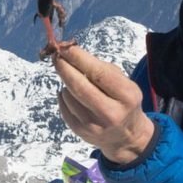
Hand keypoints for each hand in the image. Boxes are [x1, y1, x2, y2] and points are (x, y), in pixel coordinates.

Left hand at [54, 45, 154, 164]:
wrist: (126, 136)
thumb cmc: (123, 100)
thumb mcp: (123, 82)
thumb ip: (101, 68)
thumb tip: (70, 53)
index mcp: (126, 96)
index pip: (98, 74)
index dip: (78, 58)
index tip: (64, 46)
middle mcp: (111, 113)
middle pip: (79, 86)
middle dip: (64, 68)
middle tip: (55, 55)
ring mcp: (94, 125)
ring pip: (68, 96)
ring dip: (66, 82)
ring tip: (72, 78)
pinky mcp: (81, 132)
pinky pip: (63, 107)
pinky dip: (64, 96)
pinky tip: (70, 94)